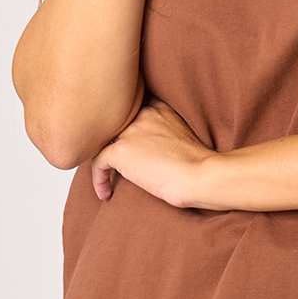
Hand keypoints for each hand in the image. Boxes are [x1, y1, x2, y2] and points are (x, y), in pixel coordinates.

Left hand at [91, 96, 214, 206]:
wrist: (199, 174)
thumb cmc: (197, 164)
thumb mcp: (183, 134)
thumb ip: (164, 130)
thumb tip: (150, 149)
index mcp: (158, 108)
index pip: (131, 106)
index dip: (123, 120)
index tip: (121, 137)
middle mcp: (141, 114)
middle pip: (113, 122)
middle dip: (109, 140)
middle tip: (109, 160)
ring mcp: (130, 131)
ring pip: (102, 141)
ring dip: (102, 160)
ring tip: (104, 175)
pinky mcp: (121, 151)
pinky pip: (98, 162)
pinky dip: (98, 179)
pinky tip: (105, 193)